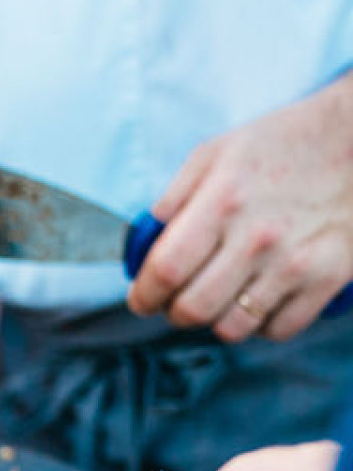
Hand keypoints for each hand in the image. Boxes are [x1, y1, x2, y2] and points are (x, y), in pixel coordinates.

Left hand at [128, 75, 352, 340]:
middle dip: (173, 312)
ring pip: (233, 327)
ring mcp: (295, 262)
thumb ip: (176, 195)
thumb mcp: (218, 152)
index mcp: (222, 203)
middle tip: (176, 302)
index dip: (143, 294)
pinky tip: (258, 302)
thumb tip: (147, 238)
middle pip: (193, 308)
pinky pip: (280, 329)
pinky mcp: (329, 277)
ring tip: (218, 302)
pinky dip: (261, 325)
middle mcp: (257, 238)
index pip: (165, 270)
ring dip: (215, 321)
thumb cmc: (286, 141)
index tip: (142, 299)